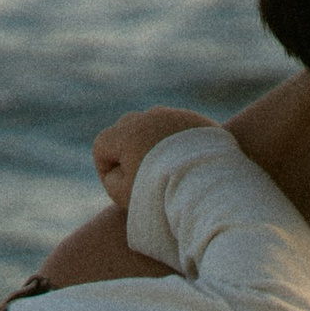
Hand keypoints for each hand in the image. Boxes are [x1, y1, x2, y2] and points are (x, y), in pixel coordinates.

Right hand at [92, 105, 217, 211]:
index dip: (106, 170)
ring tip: (167, 171)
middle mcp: (147, 117)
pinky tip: (186, 164)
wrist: (207, 185)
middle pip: (126, 132)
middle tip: (143, 179)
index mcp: (125, 132)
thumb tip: (118, 167)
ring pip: (153, 128)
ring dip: (155, 146)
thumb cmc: (161, 193)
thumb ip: (111, 179)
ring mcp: (173, 115)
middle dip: (129, 153)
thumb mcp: (124, 194)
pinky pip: (178, 130)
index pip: (102, 146)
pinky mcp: (196, 120)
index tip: (121, 188)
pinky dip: (178, 144)